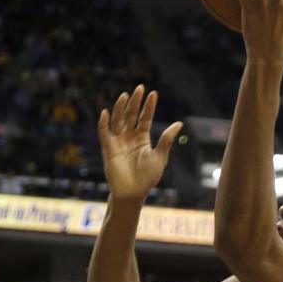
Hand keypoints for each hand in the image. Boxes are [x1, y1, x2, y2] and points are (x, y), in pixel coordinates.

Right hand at [97, 86, 182, 202]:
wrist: (133, 193)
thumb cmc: (147, 177)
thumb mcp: (160, 156)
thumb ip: (166, 140)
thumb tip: (179, 124)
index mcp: (142, 138)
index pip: (145, 118)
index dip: (149, 106)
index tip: (153, 93)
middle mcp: (129, 137)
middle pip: (131, 115)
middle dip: (135, 102)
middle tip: (140, 88)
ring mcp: (118, 142)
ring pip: (118, 120)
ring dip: (120, 108)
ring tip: (125, 95)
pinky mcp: (108, 149)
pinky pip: (104, 134)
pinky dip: (103, 123)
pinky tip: (106, 112)